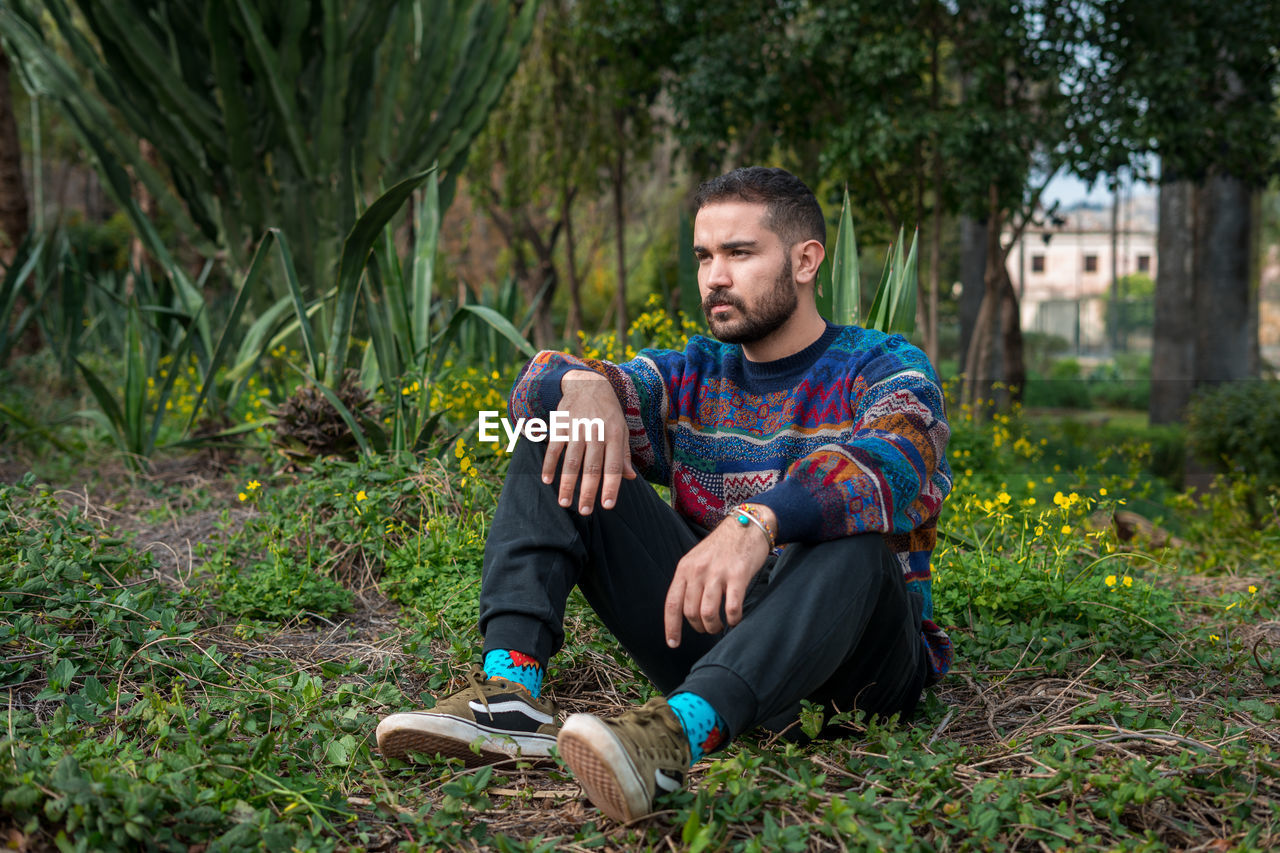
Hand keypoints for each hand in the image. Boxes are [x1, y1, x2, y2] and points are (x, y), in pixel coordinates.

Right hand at [542, 370, 635, 514]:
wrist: (588, 384)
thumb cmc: (608, 413)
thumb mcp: (622, 429)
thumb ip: (624, 454)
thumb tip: (630, 478)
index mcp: (615, 435)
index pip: (614, 466)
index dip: (611, 487)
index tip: (607, 506)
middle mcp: (597, 432)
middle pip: (592, 467)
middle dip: (588, 491)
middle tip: (584, 511)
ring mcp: (578, 428)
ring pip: (572, 461)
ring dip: (567, 483)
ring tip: (564, 503)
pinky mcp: (561, 424)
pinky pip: (554, 447)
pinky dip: (549, 464)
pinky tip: (547, 480)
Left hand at [663, 508, 774, 646]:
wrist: (747, 525)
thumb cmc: (722, 547)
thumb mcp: (697, 559)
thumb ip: (689, 581)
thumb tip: (685, 610)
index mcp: (685, 568)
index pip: (672, 603)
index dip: (671, 627)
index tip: (673, 643)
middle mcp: (698, 570)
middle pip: (690, 612)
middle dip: (699, 627)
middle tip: (708, 628)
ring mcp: (718, 573)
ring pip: (708, 613)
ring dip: (713, 626)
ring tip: (719, 626)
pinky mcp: (738, 575)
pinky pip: (732, 608)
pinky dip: (733, 620)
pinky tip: (736, 619)